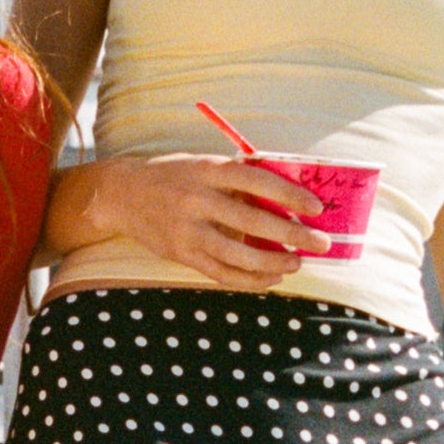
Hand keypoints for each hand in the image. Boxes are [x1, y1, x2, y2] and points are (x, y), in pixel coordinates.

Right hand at [96, 153, 334, 285]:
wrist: (122, 194)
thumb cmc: (172, 176)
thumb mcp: (202, 164)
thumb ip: (237, 178)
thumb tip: (286, 193)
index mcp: (208, 170)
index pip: (257, 181)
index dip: (290, 196)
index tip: (316, 208)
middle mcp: (198, 200)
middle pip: (253, 221)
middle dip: (292, 235)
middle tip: (321, 244)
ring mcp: (188, 230)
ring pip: (239, 254)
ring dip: (273, 263)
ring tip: (296, 264)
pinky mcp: (182, 254)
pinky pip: (221, 273)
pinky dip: (249, 279)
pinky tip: (269, 279)